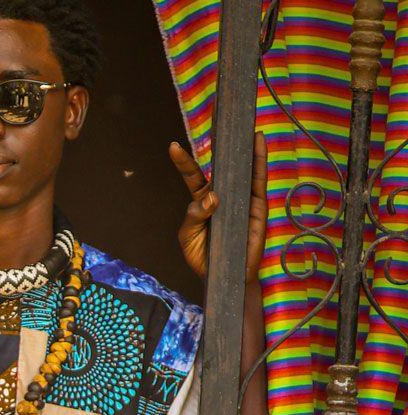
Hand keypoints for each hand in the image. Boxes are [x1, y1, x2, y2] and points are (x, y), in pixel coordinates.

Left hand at [171, 132, 267, 282]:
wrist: (224, 277)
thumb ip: (195, 217)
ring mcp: (240, 199)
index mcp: (202, 201)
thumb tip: (212, 197)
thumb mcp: (189, 238)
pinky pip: (258, 181)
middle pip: (220, 165)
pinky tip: (258, 142)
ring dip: (244, 147)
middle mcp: (222, 195)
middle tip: (220, 120)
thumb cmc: (203, 257)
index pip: (192, 177)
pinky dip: (260, 161)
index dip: (183, 162)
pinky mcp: (256, 207)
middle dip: (220, 145)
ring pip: (242, 168)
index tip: (172, 146)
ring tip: (244, 125)